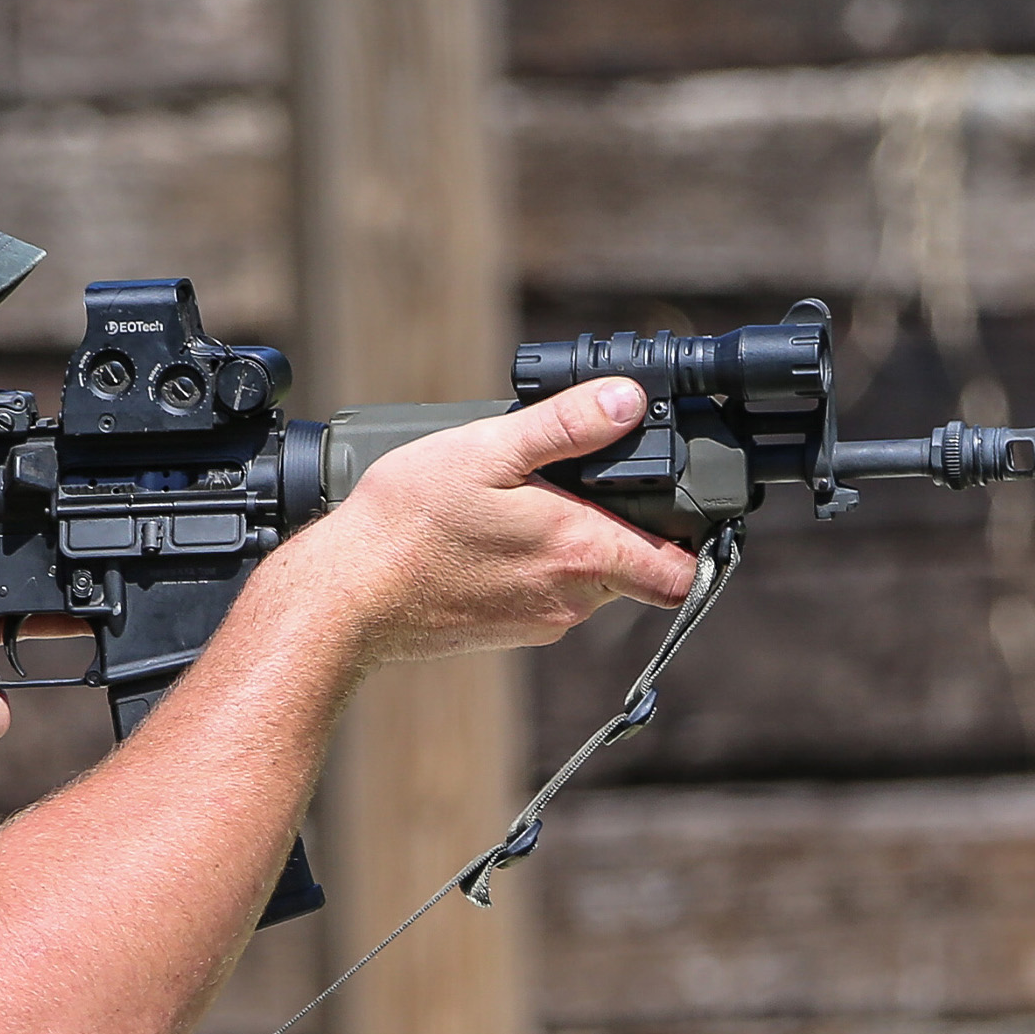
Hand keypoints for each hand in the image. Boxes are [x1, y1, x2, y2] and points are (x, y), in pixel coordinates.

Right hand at [285, 377, 699, 668]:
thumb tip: (629, 401)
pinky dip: (531, 566)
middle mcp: (572, 601)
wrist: (345, 597)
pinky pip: (544, 596)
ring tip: (516, 504)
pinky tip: (486, 538)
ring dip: (568, 544)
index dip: (689, 537)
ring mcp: (539, 623)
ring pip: (586, 581)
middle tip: (572, 482)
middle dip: (616, 525)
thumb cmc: (408, 522)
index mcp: (583, 553)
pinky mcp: (507, 632)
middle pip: (633, 569)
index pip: (681, 572)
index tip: (672, 504)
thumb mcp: (488, 449)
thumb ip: (566, 426)